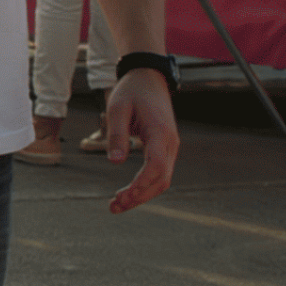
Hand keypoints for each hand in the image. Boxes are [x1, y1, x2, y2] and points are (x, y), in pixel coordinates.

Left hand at [101, 69, 179, 214]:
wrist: (148, 78)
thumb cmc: (131, 91)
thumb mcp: (117, 108)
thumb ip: (116, 134)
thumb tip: (114, 162)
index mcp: (161, 133)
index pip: (156, 167)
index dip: (140, 184)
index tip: (123, 196)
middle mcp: (170, 143)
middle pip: (161, 179)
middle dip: (139, 196)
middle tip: (115, 206)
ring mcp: (170, 146)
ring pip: (162, 179)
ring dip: (142, 194)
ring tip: (117, 204)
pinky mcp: (164, 148)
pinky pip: (158, 172)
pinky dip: (145, 185)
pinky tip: (128, 192)